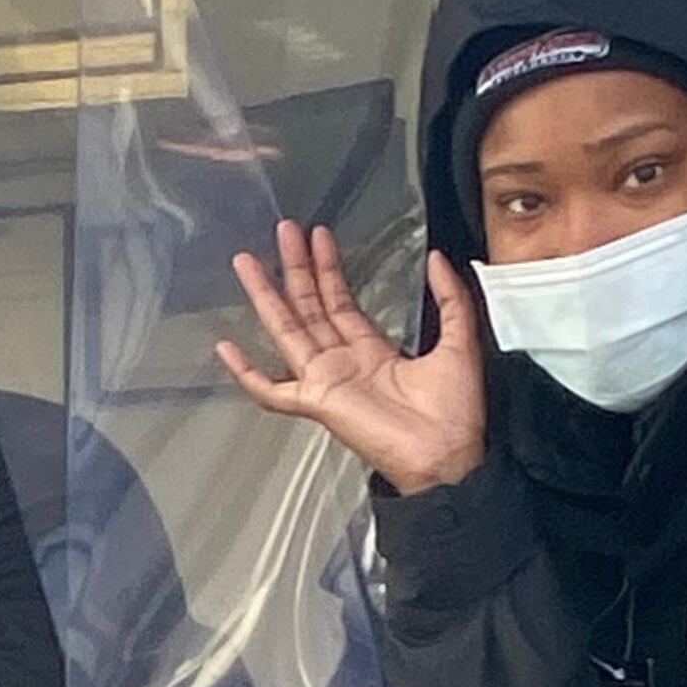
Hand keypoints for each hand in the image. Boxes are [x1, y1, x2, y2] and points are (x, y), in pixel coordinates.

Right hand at [215, 226, 488, 495]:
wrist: (448, 455)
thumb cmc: (455, 414)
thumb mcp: (459, 341)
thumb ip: (451, 299)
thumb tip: (440, 259)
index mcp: (373, 351)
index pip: (339, 301)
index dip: (327, 268)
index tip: (317, 237)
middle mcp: (344, 363)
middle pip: (309, 306)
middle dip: (294, 267)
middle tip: (283, 231)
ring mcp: (326, 382)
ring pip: (286, 331)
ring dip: (266, 296)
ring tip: (247, 262)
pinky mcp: (318, 403)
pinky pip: (272, 391)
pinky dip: (247, 373)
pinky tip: (226, 349)